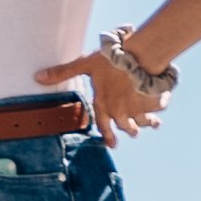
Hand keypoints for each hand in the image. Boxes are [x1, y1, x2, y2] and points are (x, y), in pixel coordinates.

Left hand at [43, 42, 165, 137]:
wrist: (139, 56)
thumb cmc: (110, 60)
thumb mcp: (85, 64)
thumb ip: (63, 72)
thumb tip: (38, 77)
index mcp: (104, 105)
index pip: (103, 125)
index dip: (107, 135)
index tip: (112, 144)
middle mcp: (121, 112)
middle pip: (127, 128)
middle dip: (130, 130)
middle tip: (134, 132)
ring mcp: (139, 109)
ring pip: (144, 122)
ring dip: (148, 123)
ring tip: (153, 124)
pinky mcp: (156, 102)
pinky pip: (159, 108)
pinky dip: (160, 106)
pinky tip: (162, 104)